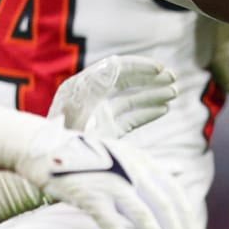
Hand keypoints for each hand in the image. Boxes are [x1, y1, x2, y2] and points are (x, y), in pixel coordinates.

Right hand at [15, 124, 198, 228]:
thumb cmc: (89, 155)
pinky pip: (113, 225)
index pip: (174, 191)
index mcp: (144, 161)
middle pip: (164, 205)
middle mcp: (133, 169)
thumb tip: (180, 170)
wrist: (46, 150)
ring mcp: (112, 182)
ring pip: (143, 216)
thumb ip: (153, 165)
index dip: (186, 216)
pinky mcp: (91, 196)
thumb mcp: (126, 154)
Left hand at [49, 55, 177, 138]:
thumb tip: (115, 62)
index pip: (115, 68)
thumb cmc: (61, 134)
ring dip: (154, 95)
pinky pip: (131, 118)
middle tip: (173, 78)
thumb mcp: (76, 105)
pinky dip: (148, 113)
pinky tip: (164, 109)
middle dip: (151, 78)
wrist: (54, 166)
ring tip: (174, 93)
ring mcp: (100, 114)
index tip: (159, 69)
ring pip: (132, 100)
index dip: (139, 66)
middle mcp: (93, 98)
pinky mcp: (107, 131)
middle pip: (127, 81)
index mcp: (82, 86)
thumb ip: (96, 84)